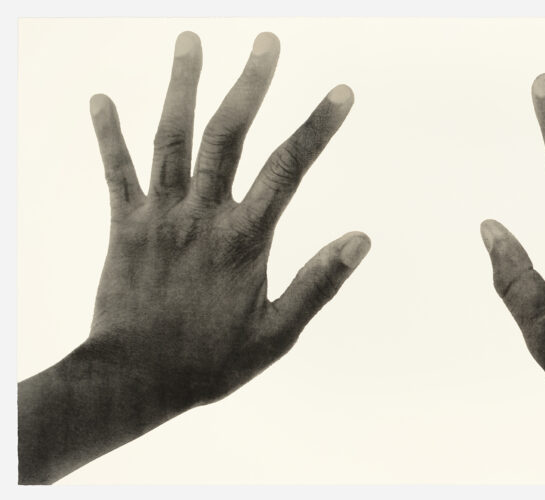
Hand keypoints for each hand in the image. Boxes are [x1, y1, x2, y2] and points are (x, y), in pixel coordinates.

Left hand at [88, 30, 367, 405]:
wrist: (136, 380)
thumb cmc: (211, 362)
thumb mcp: (278, 332)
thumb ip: (319, 282)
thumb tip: (360, 240)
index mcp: (245, 239)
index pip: (289, 169)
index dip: (317, 126)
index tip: (341, 92)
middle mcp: (203, 216)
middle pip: (229, 136)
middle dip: (250, 84)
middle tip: (267, 41)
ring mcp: (161, 216)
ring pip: (171, 139)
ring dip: (181, 86)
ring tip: (191, 41)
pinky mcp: (125, 226)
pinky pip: (117, 172)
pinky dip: (109, 135)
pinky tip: (101, 98)